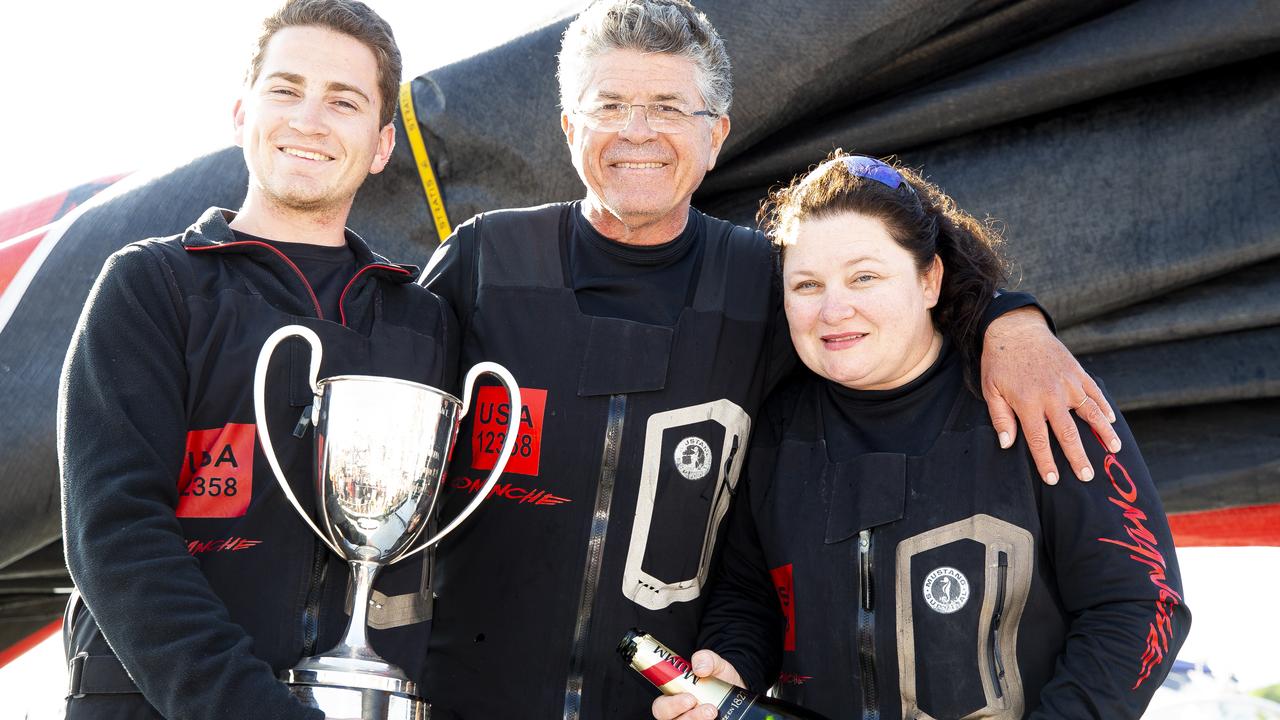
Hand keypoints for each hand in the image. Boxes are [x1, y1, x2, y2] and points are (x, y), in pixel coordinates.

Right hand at [651, 650, 743, 719]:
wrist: (737, 687)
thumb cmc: (718, 677)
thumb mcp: (714, 663)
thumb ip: (705, 659)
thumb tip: (699, 668)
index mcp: (673, 696)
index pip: (661, 706)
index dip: (670, 705)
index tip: (689, 698)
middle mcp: (679, 713)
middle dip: (688, 716)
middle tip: (705, 707)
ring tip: (714, 711)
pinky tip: (719, 718)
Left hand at [981, 307, 1121, 483]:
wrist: (1015, 328)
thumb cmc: (999, 362)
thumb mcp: (991, 390)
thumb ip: (1001, 418)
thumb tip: (1007, 445)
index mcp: (1028, 403)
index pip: (1039, 440)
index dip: (1046, 462)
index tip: (1054, 479)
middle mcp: (1052, 396)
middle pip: (1068, 433)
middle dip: (1078, 457)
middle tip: (1088, 476)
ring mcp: (1068, 383)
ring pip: (1090, 412)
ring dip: (1103, 433)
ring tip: (1114, 450)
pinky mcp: (1077, 372)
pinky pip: (1094, 392)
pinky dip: (1104, 406)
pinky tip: (1111, 420)